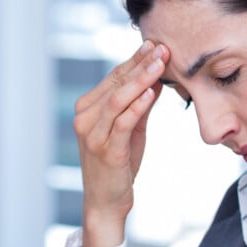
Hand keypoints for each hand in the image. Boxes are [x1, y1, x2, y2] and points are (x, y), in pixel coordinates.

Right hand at [73, 40, 168, 246]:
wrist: (106, 202)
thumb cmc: (118, 165)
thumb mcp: (131, 130)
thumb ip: (141, 105)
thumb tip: (158, 78)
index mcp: (87, 109)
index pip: (114, 78)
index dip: (134, 60)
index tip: (154, 45)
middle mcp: (85, 118)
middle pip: (116, 84)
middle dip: (140, 64)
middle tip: (162, 48)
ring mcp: (93, 134)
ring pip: (118, 99)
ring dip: (141, 79)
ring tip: (160, 64)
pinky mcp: (106, 150)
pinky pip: (122, 123)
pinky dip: (138, 106)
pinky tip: (153, 92)